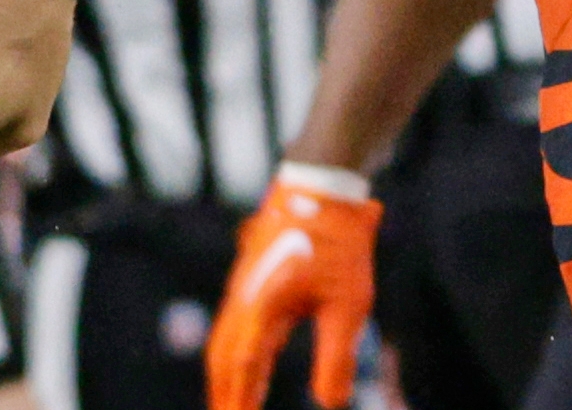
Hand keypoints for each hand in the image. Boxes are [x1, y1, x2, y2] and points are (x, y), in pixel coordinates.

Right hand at [208, 171, 379, 409]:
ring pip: (225, 341)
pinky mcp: (251, 276)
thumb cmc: (338, 242)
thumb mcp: (348, 305)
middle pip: (223, 359)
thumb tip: (332, 404)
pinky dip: (234, 352)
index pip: (244, 371)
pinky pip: (234, 324)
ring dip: (227, 374)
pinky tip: (251, 361)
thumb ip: (337, 358)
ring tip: (234, 401)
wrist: (323, 183)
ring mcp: (243, 286)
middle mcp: (242, 301)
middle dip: (225, 393)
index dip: (240, 402)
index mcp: (260, 311)